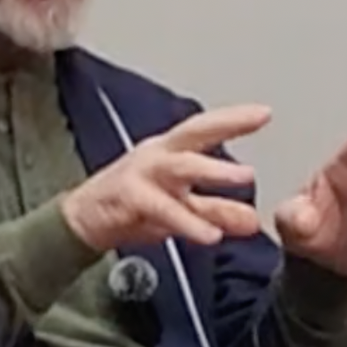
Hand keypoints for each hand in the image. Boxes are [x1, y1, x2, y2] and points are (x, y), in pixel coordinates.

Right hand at [61, 104, 269, 250]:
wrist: (82, 222)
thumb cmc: (129, 207)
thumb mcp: (181, 209)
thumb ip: (216, 212)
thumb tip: (252, 220)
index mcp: (170, 153)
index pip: (205, 129)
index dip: (233, 118)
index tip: (264, 111)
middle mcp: (157, 156)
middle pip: (193, 131)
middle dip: (226, 122)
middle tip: (258, 118)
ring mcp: (140, 173)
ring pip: (180, 165)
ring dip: (213, 170)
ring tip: (245, 177)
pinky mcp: (127, 197)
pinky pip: (162, 207)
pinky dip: (187, 221)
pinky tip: (210, 235)